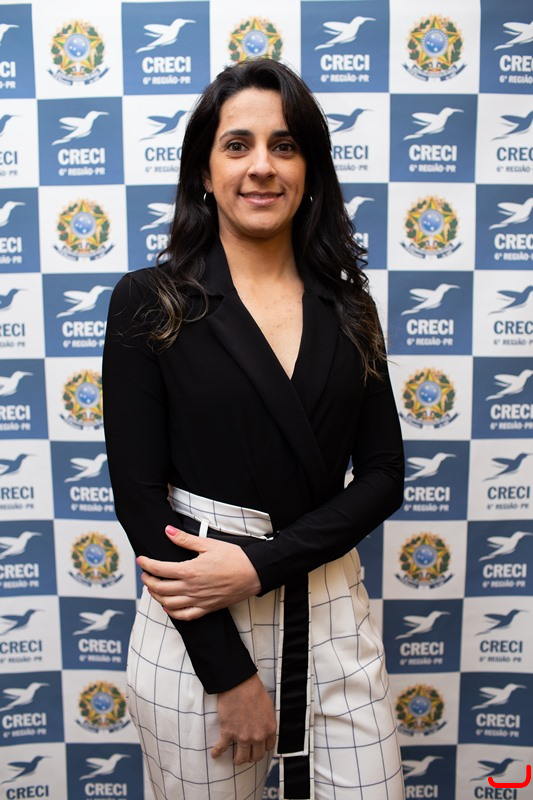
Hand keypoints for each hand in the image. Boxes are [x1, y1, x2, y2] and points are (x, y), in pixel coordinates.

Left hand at [137, 526, 261, 619]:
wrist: (253, 573)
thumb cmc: (234, 557)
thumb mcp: (208, 544)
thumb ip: (185, 540)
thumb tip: (167, 531)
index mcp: (189, 570)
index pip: (160, 569)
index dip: (147, 564)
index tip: (141, 559)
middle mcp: (191, 588)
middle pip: (160, 588)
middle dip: (148, 580)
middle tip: (145, 573)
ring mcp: (198, 600)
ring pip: (168, 603)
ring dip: (156, 596)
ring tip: (153, 588)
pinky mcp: (206, 608)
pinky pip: (184, 615)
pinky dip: (172, 612)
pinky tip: (168, 606)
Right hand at [212, 673, 276, 763]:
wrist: (239, 684)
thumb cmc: (254, 690)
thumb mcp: (268, 706)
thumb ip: (267, 720)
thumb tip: (263, 726)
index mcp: (269, 729)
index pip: (268, 747)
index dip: (263, 748)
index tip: (258, 747)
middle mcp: (257, 736)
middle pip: (256, 756)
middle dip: (252, 757)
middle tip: (247, 755)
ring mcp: (242, 737)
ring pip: (241, 758)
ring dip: (238, 760)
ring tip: (235, 759)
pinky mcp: (228, 733)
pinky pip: (221, 747)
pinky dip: (217, 752)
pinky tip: (214, 754)